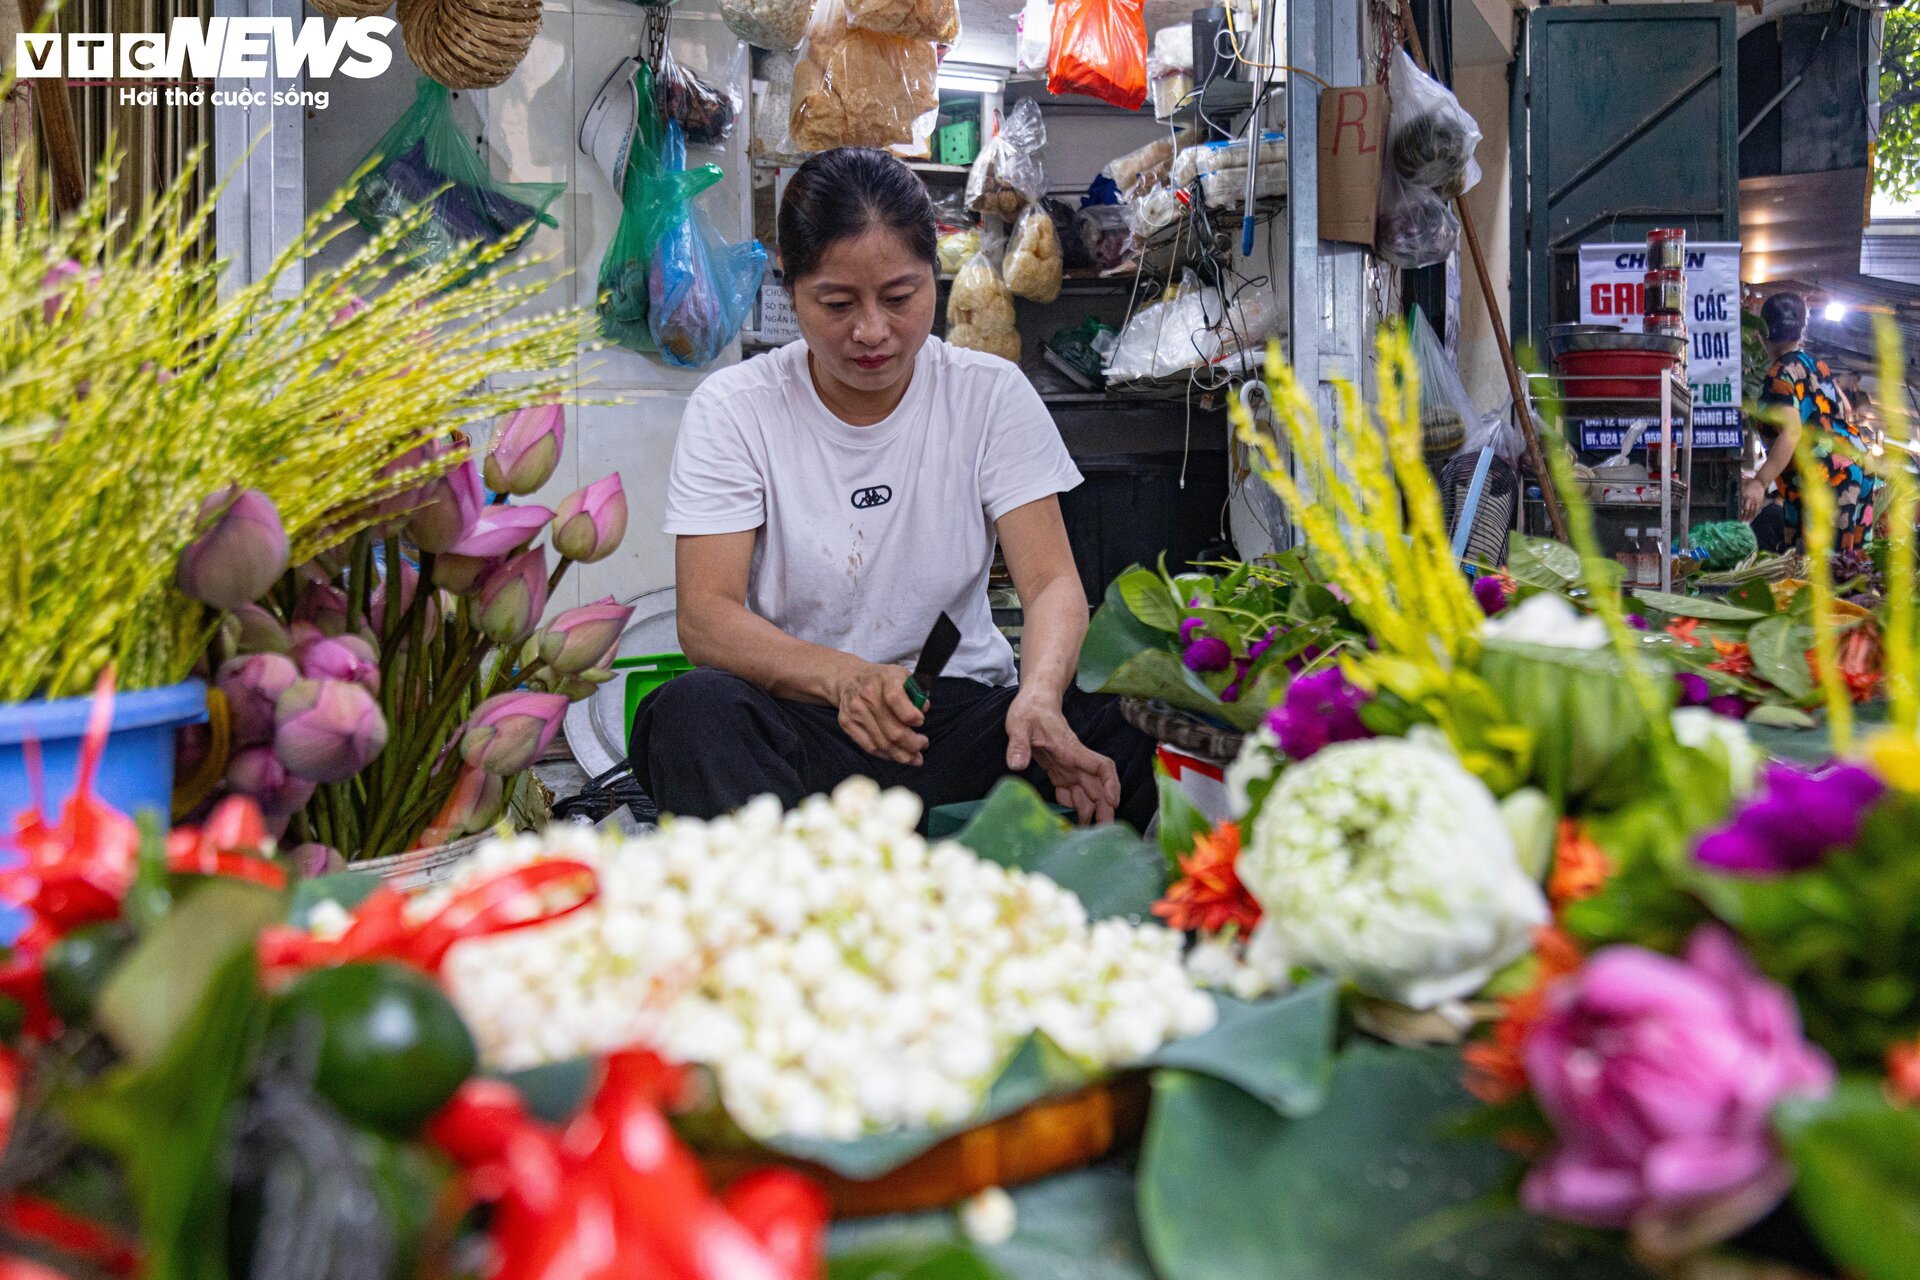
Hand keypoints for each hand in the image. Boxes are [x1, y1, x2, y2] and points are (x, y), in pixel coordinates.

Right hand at [835, 662, 927, 765]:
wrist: (850, 679)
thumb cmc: (883, 680)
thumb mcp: (902, 675)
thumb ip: (916, 691)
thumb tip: (923, 709)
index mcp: (885, 679)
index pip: (896, 700)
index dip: (912, 716)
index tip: (920, 722)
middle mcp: (867, 695)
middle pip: (892, 730)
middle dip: (912, 743)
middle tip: (923, 745)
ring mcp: (855, 711)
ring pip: (882, 743)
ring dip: (901, 755)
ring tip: (914, 758)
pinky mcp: (847, 723)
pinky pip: (870, 747)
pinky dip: (886, 755)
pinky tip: (897, 755)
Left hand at [1005, 691, 1119, 824]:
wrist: (1034, 702)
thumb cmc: (1030, 710)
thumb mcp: (1019, 725)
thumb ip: (1018, 744)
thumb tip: (1016, 765)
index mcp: (1071, 749)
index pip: (1100, 766)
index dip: (1110, 784)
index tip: (1112, 801)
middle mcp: (1075, 761)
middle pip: (1097, 787)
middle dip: (1104, 809)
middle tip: (1104, 833)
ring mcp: (1068, 767)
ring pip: (1087, 792)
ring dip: (1090, 811)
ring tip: (1087, 833)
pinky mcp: (1060, 771)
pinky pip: (1071, 792)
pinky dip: (1073, 805)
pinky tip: (1067, 816)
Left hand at [1740, 476, 1766, 520]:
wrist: (1760, 483)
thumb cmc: (1749, 485)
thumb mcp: (1742, 487)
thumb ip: (1738, 492)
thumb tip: (1731, 496)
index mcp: (1744, 495)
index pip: (1741, 505)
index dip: (1739, 511)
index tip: (1737, 517)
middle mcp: (1750, 499)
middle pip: (1746, 509)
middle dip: (1744, 516)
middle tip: (1741, 522)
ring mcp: (1755, 501)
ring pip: (1752, 510)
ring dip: (1749, 517)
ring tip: (1746, 522)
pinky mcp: (1760, 502)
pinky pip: (1757, 509)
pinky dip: (1754, 514)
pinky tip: (1752, 518)